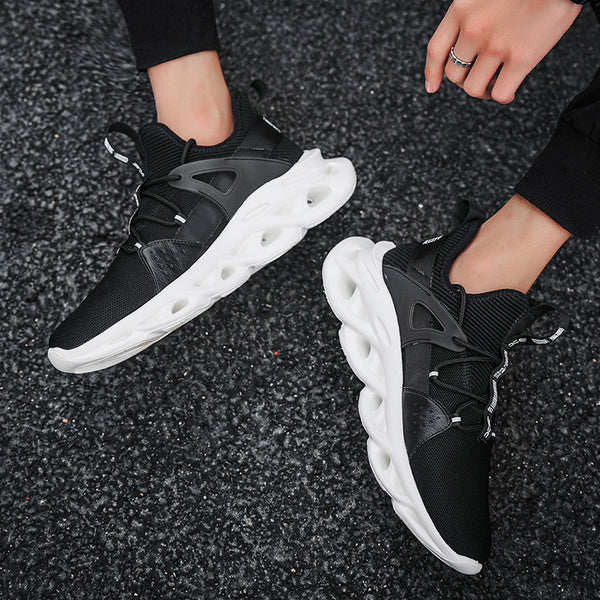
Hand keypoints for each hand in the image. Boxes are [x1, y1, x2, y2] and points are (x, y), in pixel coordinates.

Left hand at [424, 0, 581, 102]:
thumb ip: (473, 13)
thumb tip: (466, 40)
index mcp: (461, 9)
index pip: (436, 50)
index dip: (432, 73)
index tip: (432, 87)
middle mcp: (474, 29)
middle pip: (454, 74)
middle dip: (465, 80)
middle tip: (480, 76)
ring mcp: (496, 45)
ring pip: (473, 88)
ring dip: (482, 91)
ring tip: (493, 84)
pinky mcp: (521, 58)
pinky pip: (500, 93)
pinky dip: (502, 97)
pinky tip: (510, 91)